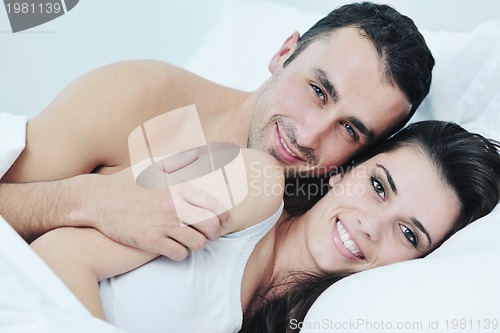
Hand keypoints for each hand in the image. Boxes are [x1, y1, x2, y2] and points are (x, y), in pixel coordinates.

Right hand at [82, 150, 231, 259]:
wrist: (97, 199)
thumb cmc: (126, 181)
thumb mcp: (153, 165)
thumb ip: (178, 160)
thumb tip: (196, 152)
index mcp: (178, 186)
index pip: (214, 205)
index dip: (225, 217)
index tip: (225, 221)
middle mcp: (174, 205)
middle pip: (211, 225)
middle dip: (215, 232)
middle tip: (210, 234)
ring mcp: (163, 223)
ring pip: (198, 242)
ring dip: (198, 244)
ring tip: (192, 240)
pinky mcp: (150, 240)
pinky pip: (179, 253)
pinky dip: (181, 252)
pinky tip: (175, 247)